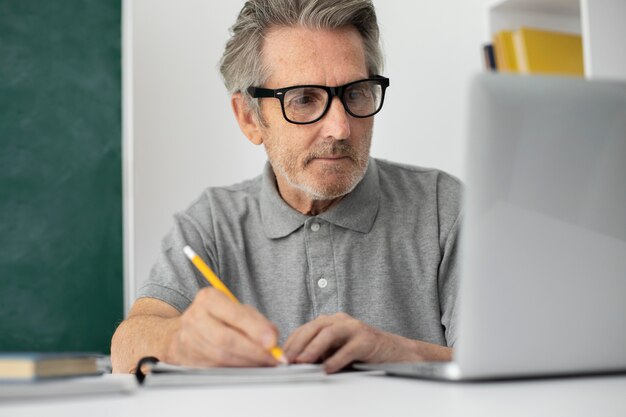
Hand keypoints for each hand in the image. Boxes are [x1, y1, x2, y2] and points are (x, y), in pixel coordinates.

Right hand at [164, 287, 279, 366]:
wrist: (187, 330)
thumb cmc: (218, 318)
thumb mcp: (237, 309)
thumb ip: (256, 320)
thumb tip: (272, 338)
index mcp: (208, 298)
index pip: (234, 315)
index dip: (255, 330)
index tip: (272, 341)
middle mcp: (195, 318)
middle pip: (226, 339)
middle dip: (253, 351)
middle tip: (272, 357)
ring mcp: (190, 340)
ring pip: (222, 356)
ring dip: (247, 362)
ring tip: (264, 362)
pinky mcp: (191, 359)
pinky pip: (218, 367)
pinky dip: (238, 369)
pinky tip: (250, 366)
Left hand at [284, 312, 451, 372]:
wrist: (397, 353)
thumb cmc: (364, 353)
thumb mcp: (337, 350)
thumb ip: (319, 352)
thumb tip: (296, 362)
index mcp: (331, 321)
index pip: (305, 329)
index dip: (291, 342)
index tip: (280, 356)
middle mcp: (341, 321)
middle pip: (314, 327)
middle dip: (297, 344)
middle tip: (286, 360)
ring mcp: (355, 328)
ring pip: (328, 333)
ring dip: (313, 348)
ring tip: (302, 361)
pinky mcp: (367, 340)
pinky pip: (349, 349)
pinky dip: (336, 359)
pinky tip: (327, 369)